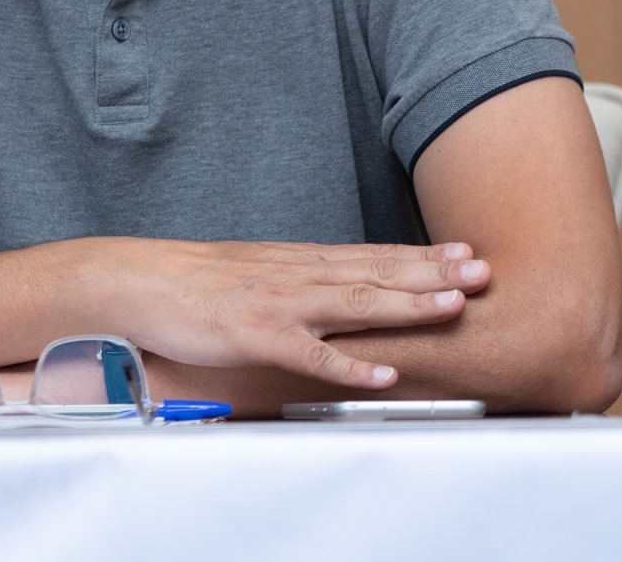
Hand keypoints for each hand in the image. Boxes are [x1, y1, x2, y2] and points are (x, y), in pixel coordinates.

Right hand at [86, 238, 489, 390]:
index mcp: (299, 261)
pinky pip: (310, 352)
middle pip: (376, 271)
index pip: (372, 254)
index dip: (422, 254)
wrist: (139, 280)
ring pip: (354, 302)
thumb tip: (338, 285)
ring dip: (407, 302)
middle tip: (482, 272)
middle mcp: (298, 275)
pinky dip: (350, 361)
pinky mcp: (256, 334)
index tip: (466, 251)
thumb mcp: (257, 271)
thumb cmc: (194, 282)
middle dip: (433, 272)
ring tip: (451, 306)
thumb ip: (300, 279)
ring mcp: (280, 304)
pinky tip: (383, 371)